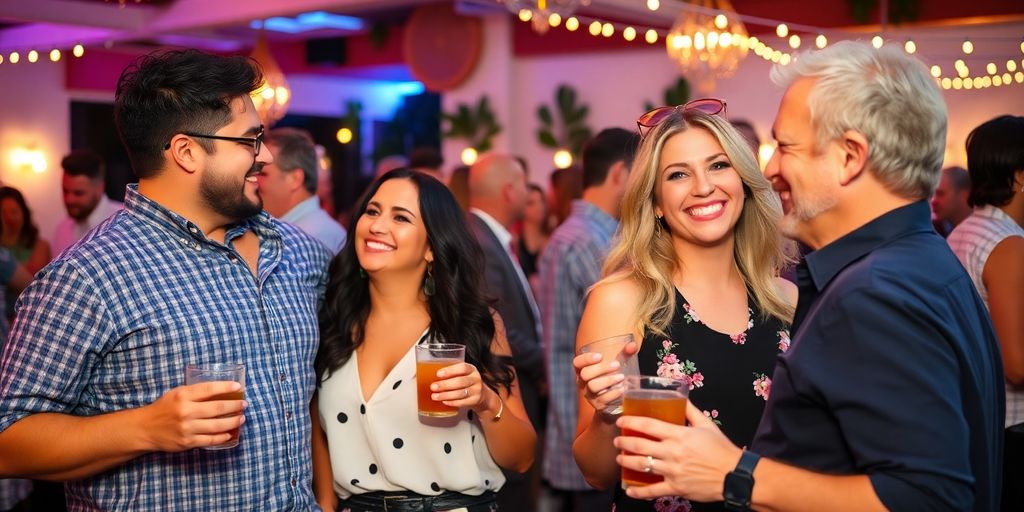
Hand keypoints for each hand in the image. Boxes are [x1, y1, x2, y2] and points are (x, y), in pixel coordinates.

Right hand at [138, 381, 245, 451]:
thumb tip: (222, 390)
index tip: (238, 387)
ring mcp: (187, 428)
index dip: (226, 387)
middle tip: (244, 404)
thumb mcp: (177, 394)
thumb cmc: (164, 408)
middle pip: (217, 408)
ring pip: (217, 425)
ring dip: (233, 422)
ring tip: (241, 418)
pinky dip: (222, 437)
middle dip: (235, 406)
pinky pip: (210, 440)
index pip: (209, 389)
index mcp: (183, 396)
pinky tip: (230, 433)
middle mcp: (186, 411)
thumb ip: (196, 392)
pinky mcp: (187, 442)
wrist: (145, 428)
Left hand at [431, 362, 489, 411]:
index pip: (462, 368)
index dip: (450, 371)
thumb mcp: (462, 373)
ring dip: (446, 395)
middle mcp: (475, 379)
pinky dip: (452, 402)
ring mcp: (476, 391)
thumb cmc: (467, 381)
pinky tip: (444, 401)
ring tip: (435, 396)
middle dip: (445, 385)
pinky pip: (462, 402)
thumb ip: (450, 373)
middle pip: (460, 381)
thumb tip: (429, 374)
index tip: (438, 374)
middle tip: (433, 387)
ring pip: (460, 393)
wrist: (481, 394)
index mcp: (471, 369)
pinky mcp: (475, 401)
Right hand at [573, 339, 637, 412]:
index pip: (577, 363)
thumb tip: (632, 345)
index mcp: (584, 370)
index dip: (586, 359)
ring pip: (593, 386)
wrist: (615, 403)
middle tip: (617, 365)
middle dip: (601, 368)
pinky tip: (622, 389)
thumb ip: (625, 354)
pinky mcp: (598, 405)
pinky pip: (602, 400)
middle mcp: (584, 383)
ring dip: (608, 381)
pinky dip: (613, 394)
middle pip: (585, 374)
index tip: (600, 356)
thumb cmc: (614, 377)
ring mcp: (590, 395)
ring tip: (622, 378)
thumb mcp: (618, 365)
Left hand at [614, 400, 741, 502]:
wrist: (734, 474)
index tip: (621, 420)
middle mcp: (673, 452)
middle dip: (624, 442)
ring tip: (619, 458)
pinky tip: (629, 490)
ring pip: (642, 466)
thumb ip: (691, 411)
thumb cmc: (721, 448)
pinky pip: (652, 491)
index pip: (649, 426)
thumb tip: (680, 398)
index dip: (631, 422)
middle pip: (640, 446)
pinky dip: (639, 492)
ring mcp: (673, 471)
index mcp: (680, 435)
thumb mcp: (707, 424)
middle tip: (617, 440)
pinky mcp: (676, 488)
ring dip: (626, 461)